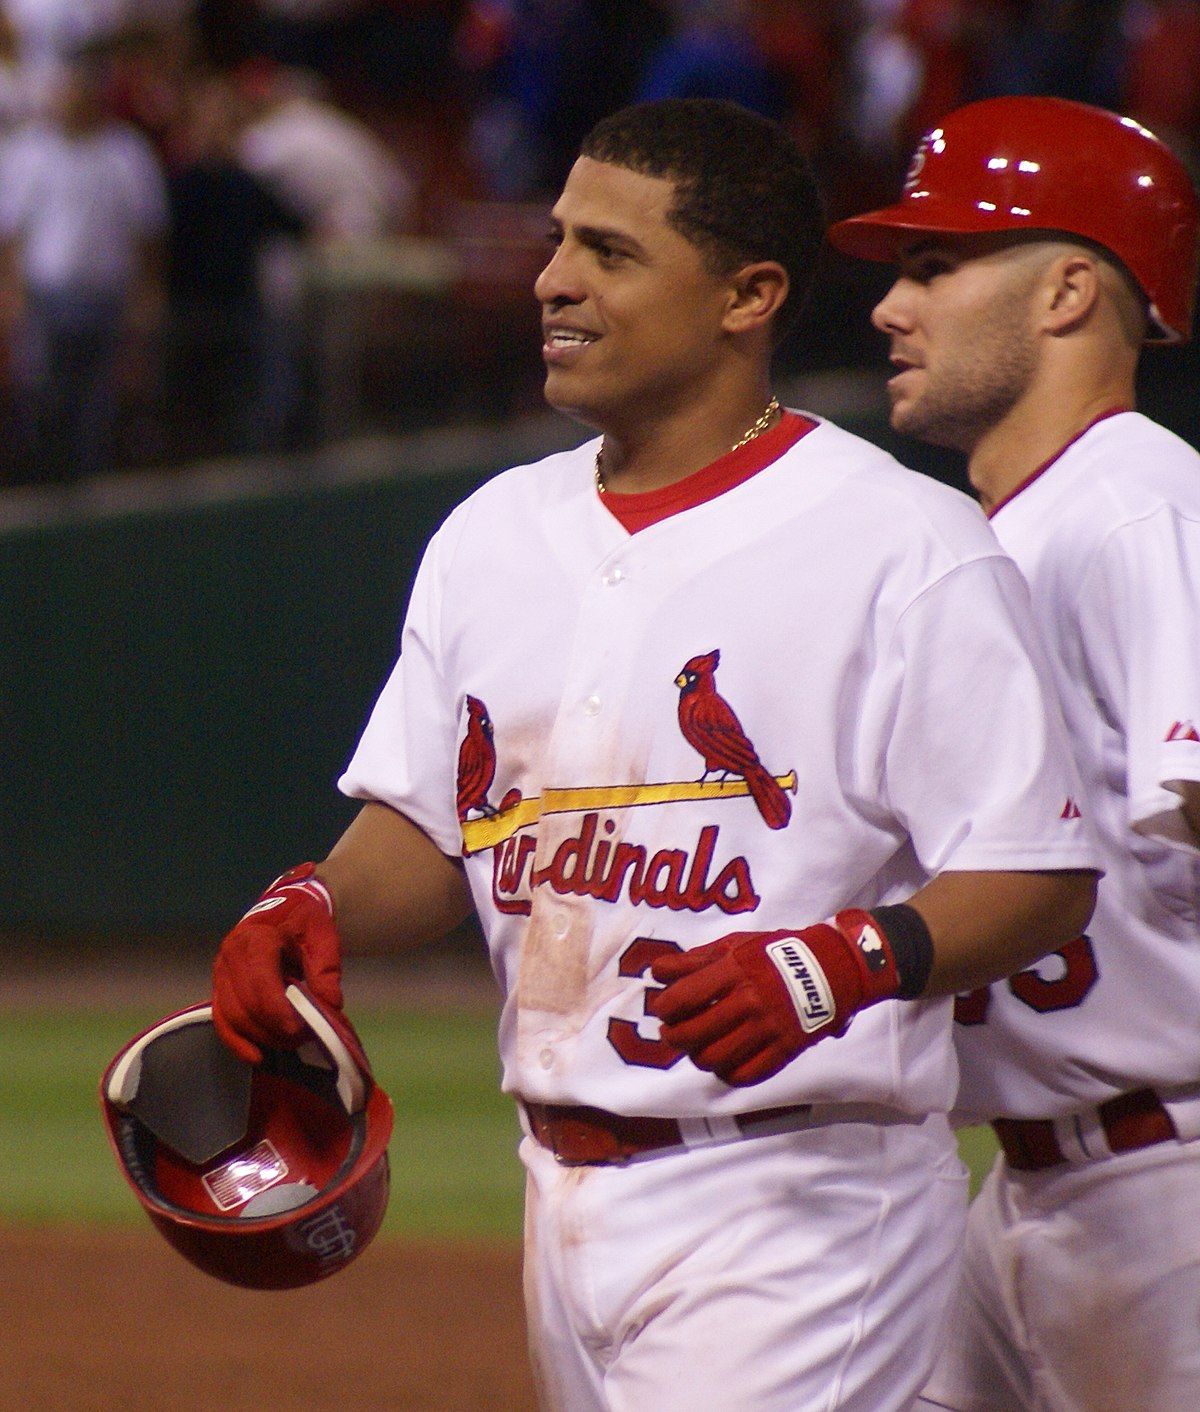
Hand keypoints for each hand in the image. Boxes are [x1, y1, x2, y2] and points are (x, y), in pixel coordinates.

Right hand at [211, 863, 343, 1063]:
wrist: (284, 907)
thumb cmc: (303, 920)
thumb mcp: (323, 935)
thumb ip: (326, 968)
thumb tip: (330, 1004)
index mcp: (255, 939)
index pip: (260, 981)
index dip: (277, 1011)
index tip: (299, 1030)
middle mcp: (229, 956)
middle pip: (245, 1004)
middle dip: (273, 1028)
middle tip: (304, 1038)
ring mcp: (220, 973)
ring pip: (232, 1016)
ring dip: (260, 1037)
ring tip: (290, 1044)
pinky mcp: (219, 988)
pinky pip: (221, 1020)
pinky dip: (236, 1042)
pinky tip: (256, 1056)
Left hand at [649, 910, 900, 1085]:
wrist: (832, 966)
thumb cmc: (775, 950)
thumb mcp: (735, 943)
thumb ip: (696, 959)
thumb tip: (658, 972)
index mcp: (734, 970)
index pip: (683, 998)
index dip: (664, 1008)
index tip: (662, 1009)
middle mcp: (748, 1000)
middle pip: (693, 1034)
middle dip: (673, 1037)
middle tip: (671, 1033)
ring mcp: (767, 1028)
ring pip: (715, 1059)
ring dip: (697, 1057)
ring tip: (696, 1049)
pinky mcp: (784, 1049)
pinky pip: (746, 1074)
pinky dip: (727, 1074)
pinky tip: (723, 1063)